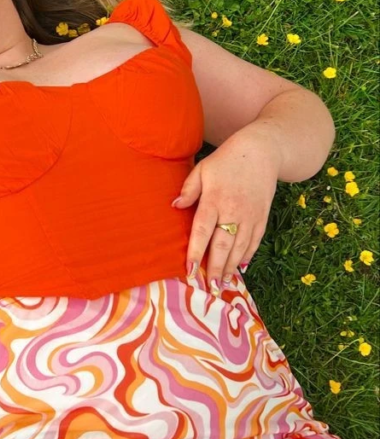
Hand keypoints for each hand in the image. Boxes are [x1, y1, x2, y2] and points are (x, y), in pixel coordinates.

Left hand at [171, 128, 279, 290]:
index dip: (196, 251)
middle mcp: (234, 210)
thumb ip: (189, 189)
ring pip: (240, 247)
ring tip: (222, 283)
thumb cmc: (227, 160)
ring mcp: (250, 215)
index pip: (203, 230)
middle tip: (208, 287)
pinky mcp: (262, 217)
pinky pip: (255, 241)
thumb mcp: (203, 168)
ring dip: (230, 266)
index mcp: (215, 199)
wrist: (262, 151)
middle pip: (223, 244)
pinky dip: (248, 256)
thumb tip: (175, 206)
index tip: (190, 269)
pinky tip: (240, 267)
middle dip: (215, 267)